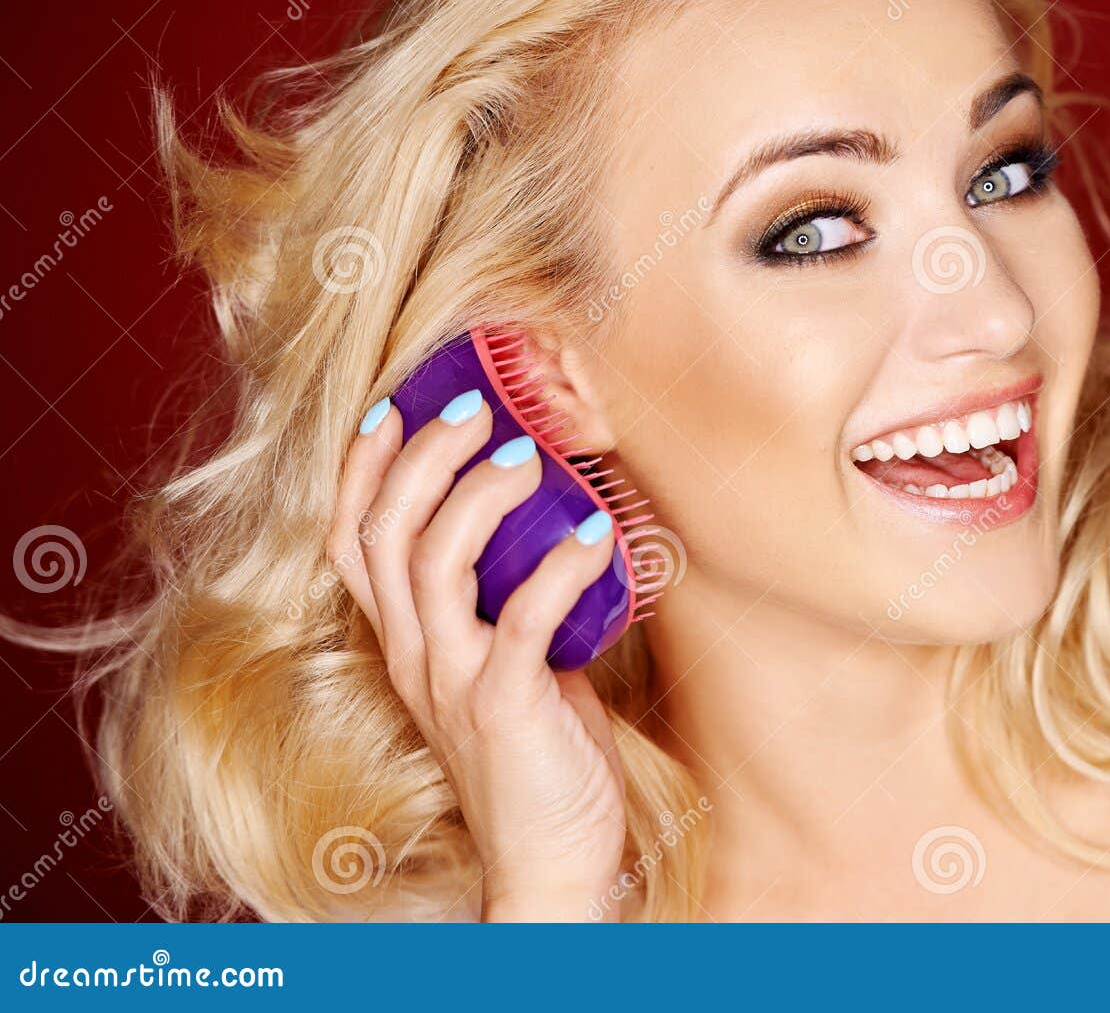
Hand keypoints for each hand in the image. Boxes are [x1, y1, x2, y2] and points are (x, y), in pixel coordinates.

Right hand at [328, 391, 625, 920]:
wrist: (550, 861)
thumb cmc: (540, 757)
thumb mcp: (508, 666)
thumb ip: (511, 605)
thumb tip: (561, 530)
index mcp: (405, 641)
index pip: (352, 541)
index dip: (363, 469)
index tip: (395, 407)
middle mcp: (414, 655)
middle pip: (384, 535)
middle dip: (422, 458)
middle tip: (474, 409)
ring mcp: (452, 682)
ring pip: (434, 564)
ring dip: (480, 497)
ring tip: (530, 454)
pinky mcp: (504, 708)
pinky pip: (523, 622)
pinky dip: (558, 568)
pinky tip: (597, 535)